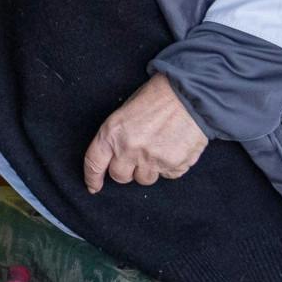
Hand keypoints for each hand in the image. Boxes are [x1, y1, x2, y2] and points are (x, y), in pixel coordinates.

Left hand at [82, 73, 207, 192]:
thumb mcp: (125, 112)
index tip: (93, 187)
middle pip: (120, 176)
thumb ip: (117, 137)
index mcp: (112, 133)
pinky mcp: (174, 165)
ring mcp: (152, 159)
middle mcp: (129, 149)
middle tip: (136, 156)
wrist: (190, 94)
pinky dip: (170, 166)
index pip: (94, 163)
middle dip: (126, 170)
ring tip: (158, 148)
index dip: (92, 178)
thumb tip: (115, 157)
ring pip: (144, 179)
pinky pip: (168, 175)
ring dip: (148, 169)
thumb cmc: (156, 98)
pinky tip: (174, 147)